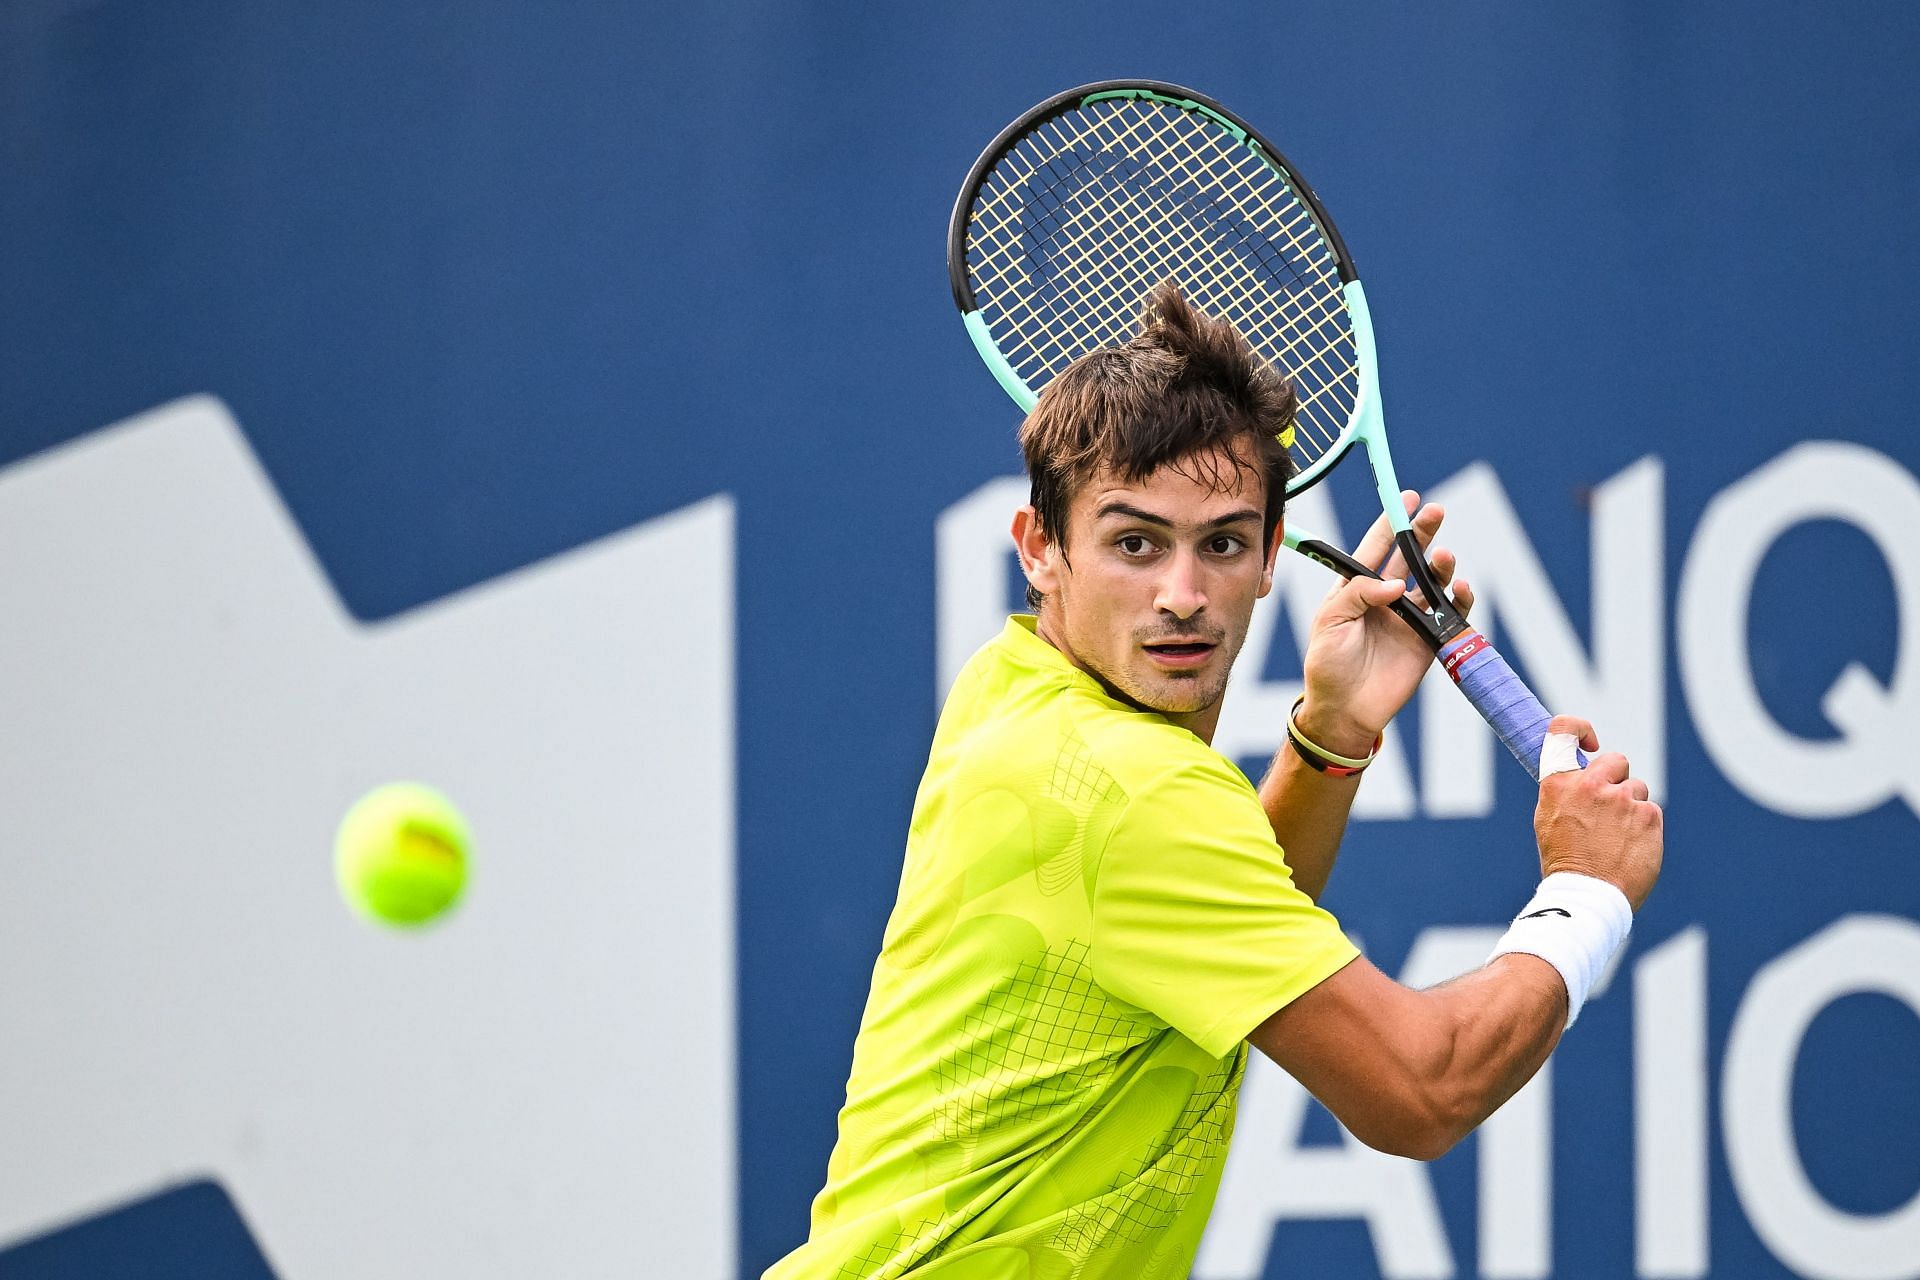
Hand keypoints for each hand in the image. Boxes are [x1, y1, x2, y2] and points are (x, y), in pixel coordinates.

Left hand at [1295, 492, 1472, 756]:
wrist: (1344, 711)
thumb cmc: (1327, 665)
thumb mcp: (1329, 622)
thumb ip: (1358, 596)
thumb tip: (1396, 585)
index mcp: (1355, 590)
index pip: (1374, 549)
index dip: (1390, 524)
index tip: (1407, 497)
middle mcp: (1385, 599)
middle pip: (1409, 558)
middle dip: (1423, 533)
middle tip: (1435, 512)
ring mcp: (1408, 619)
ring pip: (1432, 582)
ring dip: (1441, 566)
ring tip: (1444, 557)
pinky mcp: (1427, 641)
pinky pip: (1449, 615)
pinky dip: (1460, 600)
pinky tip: (1461, 587)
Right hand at [1531, 716, 1663, 909]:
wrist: (1589, 895)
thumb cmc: (1565, 862)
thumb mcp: (1550, 820)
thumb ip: (1567, 792)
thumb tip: (1582, 776)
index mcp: (1558, 784)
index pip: (1563, 730)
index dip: (1580, 728)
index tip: (1591, 742)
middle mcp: (1591, 785)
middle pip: (1616, 760)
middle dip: (1616, 779)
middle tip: (1609, 807)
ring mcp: (1622, 799)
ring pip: (1637, 789)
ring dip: (1631, 808)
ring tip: (1617, 838)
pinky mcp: (1649, 815)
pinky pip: (1651, 811)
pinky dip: (1644, 827)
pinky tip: (1630, 848)